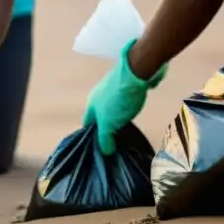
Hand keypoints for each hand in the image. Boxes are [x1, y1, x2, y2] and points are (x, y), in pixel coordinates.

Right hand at [82, 40, 166, 155]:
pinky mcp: (125, 87)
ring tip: (124, 134)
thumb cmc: (119, 99)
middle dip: (104, 130)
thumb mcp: (109, 123)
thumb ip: (105, 137)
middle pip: (98, 118)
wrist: (136, 71)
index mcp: (91, 106)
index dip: (91, 138)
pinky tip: (132, 119)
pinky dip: (125, 113)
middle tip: (114, 145)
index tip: (99, 151)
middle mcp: (98, 97)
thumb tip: (105, 151)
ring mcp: (111, 91)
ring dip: (115, 122)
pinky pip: (122, 105)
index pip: (87, 126)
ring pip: (110, 111)